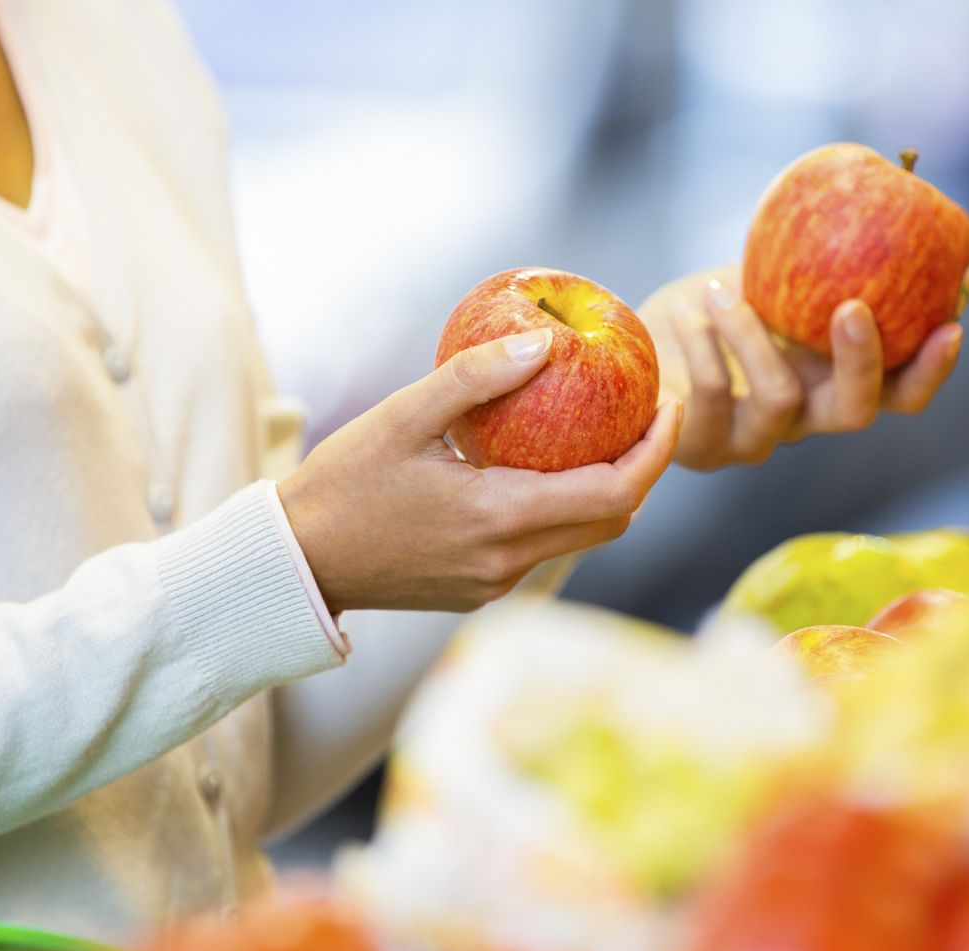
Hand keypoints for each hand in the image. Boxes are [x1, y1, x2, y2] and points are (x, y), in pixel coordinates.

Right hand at [278, 329, 681, 613]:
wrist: (300, 561)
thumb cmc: (344, 482)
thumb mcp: (402, 417)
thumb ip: (474, 379)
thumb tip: (545, 342)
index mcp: (500, 517)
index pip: (615, 494)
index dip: (656, 452)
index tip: (668, 406)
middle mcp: (509, 559)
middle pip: (612, 522)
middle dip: (642, 471)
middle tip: (645, 415)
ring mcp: (497, 582)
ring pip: (580, 538)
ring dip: (604, 492)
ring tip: (603, 436)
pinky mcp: (481, 590)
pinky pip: (542, 547)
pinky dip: (562, 509)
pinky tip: (545, 469)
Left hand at [638, 266, 963, 470]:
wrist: (641, 341)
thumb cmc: (712, 301)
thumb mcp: (770, 273)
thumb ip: (819, 252)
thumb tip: (881, 175)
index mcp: (833, 383)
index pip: (902, 394)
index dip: (932, 368)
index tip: (952, 322)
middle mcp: (804, 421)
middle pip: (856, 413)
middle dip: (862, 361)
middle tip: (851, 307)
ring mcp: (752, 441)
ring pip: (780, 399)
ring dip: (753, 338)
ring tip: (719, 292)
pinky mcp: (699, 446)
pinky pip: (713, 399)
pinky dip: (702, 346)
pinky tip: (688, 310)